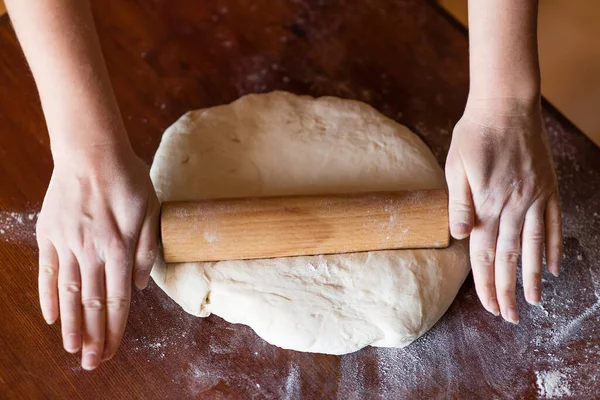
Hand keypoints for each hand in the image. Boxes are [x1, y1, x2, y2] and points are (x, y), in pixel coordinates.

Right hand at [36, 143, 158, 369]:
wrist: (90, 151)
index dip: (114, 329)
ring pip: (67, 293)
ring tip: (71, 349)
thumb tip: (141, 286)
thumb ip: (148, 249)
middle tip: (89, 364)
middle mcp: (92, 251)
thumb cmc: (127, 179)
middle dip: (92, 336)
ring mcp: (67, 243)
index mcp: (120, 247)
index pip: (117, 299)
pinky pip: (46, 271)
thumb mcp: (151, 210)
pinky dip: (47, 295)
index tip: (111, 351)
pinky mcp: (49, 234)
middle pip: (91, 303)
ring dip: (69, 324)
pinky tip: (49, 316)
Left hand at [445, 98, 561, 323]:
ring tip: (534, 302)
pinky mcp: (548, 188)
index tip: (489, 306)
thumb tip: (457, 236)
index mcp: (485, 203)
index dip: (485, 282)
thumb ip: (458, 203)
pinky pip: (553, 224)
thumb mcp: (455, 166)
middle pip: (509, 257)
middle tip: (509, 317)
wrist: (506, 103)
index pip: (484, 253)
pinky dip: (553, 247)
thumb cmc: (473, 134)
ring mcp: (534, 198)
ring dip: (533, 277)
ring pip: (533, 246)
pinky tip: (553, 267)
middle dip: (507, 289)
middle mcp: (512, 206)